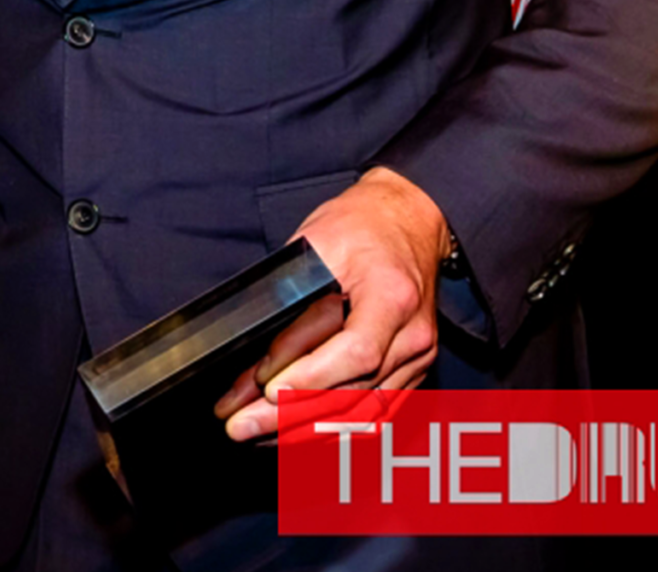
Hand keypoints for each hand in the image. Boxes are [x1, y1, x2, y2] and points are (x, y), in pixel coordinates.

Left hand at [213, 165, 447, 441]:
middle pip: (354, 391)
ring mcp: (416, 359)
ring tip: (256, 436)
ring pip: (363, 412)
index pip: (356, 352)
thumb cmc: (360, 227)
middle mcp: (413, 336)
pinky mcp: (411, 372)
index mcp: (393, 297)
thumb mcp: (317, 245)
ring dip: (307, 430)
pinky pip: (374, 413)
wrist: (411, 222)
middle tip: (240, 426)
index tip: (267, 393)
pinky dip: (333, 427)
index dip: (311, 378)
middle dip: (291, 415)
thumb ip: (292, 297)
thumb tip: (257, 353)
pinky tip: (294, 433)